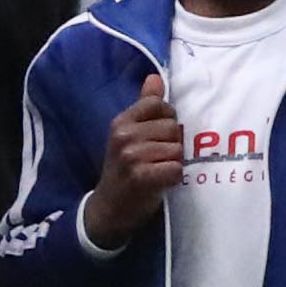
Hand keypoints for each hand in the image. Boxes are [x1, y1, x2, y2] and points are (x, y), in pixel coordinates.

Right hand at [81, 75, 184, 247]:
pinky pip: (175, 169)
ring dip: (174, 163)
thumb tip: (156, 77)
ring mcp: (131, 156)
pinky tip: (161, 182)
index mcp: (121, 122)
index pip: (158, 104)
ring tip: (159, 170)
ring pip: (177, 149)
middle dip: (172, 144)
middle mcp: (124, 135)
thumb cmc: (124, 170)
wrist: (109, 209)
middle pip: (172, 127)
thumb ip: (144, 106)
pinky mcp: (141, 177)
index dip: (167, 119)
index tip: (158, 135)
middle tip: (158, 158)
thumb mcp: (128, 135)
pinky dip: (174, 178)